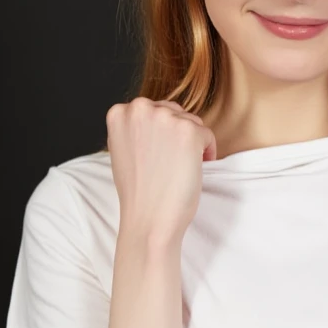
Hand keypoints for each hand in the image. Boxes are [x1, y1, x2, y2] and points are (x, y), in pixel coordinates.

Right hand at [106, 97, 216, 245]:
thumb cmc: (138, 191)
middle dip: (178, 135)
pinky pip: (208, 135)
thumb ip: (135, 129)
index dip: (160, 134)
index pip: (152, 110)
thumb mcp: (123, 149)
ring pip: (192, 122)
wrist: (148, 218)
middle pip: (174, 112)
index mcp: (119, 113)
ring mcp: (165, 118)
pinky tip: (194, 170)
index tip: (159, 155)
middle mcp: (139, 109)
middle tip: (172, 164)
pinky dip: (207, 153)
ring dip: (192, 144)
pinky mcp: (189, 131)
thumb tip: (155, 118)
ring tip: (180, 168)